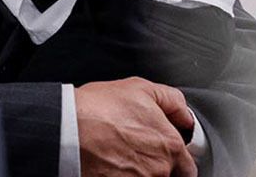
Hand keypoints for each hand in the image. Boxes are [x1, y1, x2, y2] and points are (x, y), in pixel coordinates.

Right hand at [75, 77, 197, 176]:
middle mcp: (159, 169)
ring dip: (138, 171)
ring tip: (119, 157)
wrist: (67, 129)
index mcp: (170, 145)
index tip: (164, 155)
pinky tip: (110, 165)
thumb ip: (172, 101)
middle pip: (167, 176)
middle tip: (136, 153)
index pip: (188, 168)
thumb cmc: (98, 108)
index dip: (177, 162)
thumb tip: (185, 116)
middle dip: (155, 167)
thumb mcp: (139, 88)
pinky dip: (122, 175)